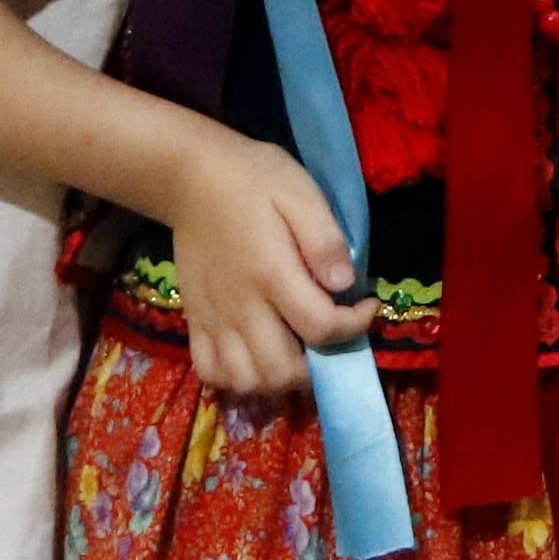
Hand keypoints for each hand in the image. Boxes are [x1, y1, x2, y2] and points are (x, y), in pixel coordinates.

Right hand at [166, 126, 373, 401]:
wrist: (192, 178)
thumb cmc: (254, 180)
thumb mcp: (300, 193)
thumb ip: (324, 239)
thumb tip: (346, 284)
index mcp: (271, 273)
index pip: (320, 327)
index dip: (354, 327)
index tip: (367, 306)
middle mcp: (240, 306)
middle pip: (282, 370)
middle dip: (319, 367)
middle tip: (332, 338)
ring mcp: (213, 319)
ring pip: (246, 381)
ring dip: (279, 380)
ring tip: (299, 353)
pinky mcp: (194, 321)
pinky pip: (210, 372)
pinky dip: (237, 378)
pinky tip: (258, 359)